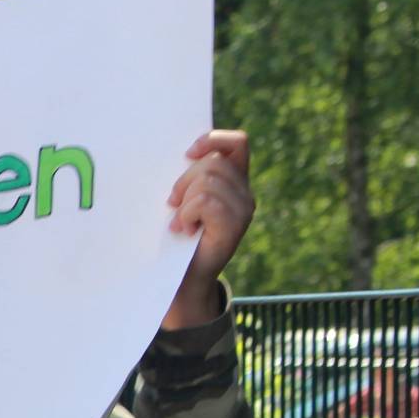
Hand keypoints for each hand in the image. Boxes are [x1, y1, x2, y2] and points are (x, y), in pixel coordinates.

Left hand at [164, 130, 252, 327]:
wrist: (180, 277)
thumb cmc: (175, 236)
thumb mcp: (181, 199)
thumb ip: (188, 177)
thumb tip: (177, 155)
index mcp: (234, 180)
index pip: (237, 143)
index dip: (212, 140)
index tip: (187, 154)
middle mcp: (244, 192)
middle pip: (214, 162)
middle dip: (185, 180)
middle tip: (173, 205)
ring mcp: (243, 210)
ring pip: (208, 180)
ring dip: (184, 201)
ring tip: (181, 222)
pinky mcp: (235, 227)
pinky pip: (206, 201)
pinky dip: (187, 213)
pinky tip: (183, 229)